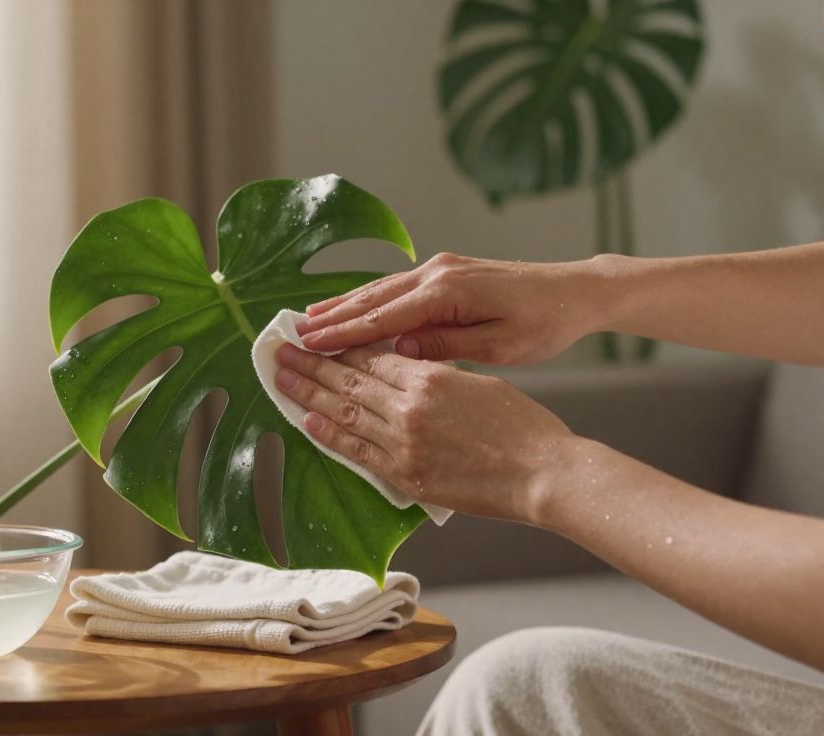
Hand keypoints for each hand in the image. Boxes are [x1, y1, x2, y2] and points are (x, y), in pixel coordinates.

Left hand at [273, 343, 573, 523]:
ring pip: (345, 412)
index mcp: (430, 377)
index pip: (370, 358)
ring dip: (309, 394)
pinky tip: (308, 419)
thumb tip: (409, 367)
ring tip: (282, 378)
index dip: (338, 346)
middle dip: (311, 364)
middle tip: (280, 350)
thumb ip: (439, 373)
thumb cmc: (523, 426)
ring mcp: (404, 442)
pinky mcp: (406, 474)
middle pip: (348, 380)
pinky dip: (330, 434)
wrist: (543, 473)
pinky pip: (357, 451)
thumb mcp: (480, 381)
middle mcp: (410, 406)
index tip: (314, 337)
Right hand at [296, 253, 604, 364]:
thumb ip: (446, 345)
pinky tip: (350, 306)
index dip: (343, 334)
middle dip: (331, 317)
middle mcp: (438, 273)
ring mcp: (441, 268)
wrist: (576, 291)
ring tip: (308, 319)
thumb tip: (399, 351)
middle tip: (293, 334)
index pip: (383, 318)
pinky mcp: (447, 271)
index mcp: (448, 293)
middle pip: (372, 299)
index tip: (309, 345)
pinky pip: (397, 286)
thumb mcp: (499, 347)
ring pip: (380, 288)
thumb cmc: (544, 324)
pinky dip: (368, 297)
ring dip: (343, 304)